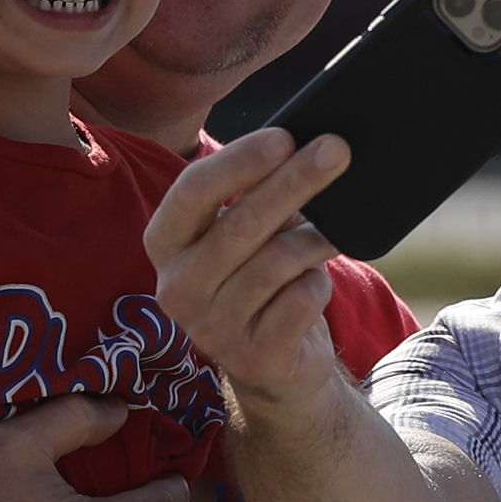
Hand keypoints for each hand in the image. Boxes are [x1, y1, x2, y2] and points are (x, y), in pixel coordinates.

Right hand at [146, 129, 349, 401]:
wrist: (273, 364)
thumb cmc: (257, 277)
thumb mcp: (245, 232)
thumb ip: (257, 193)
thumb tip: (306, 148)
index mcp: (165, 243)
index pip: (192, 192)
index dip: (239, 161)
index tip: (284, 137)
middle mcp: (176, 287)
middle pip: (240, 223)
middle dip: (294, 181)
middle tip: (336, 150)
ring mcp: (209, 328)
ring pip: (276, 262)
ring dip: (314, 240)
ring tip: (331, 233)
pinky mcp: (250, 358)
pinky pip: (299, 300)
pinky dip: (318, 284)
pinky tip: (313, 285)